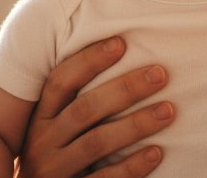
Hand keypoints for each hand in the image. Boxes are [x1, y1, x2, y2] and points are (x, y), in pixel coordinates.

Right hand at [16, 36, 175, 177]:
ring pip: (97, 143)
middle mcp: (42, 142)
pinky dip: (131, 166)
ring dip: (135, 125)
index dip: (89, 61)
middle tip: (160, 74)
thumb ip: (73, 102)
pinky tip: (156, 153)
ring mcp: (55, 170)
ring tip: (168, 110)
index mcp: (38, 118)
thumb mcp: (52, 128)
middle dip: (124, 89)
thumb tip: (118, 51)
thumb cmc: (54, 154)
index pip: (60, 82)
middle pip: (84, 110)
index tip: (121, 43)